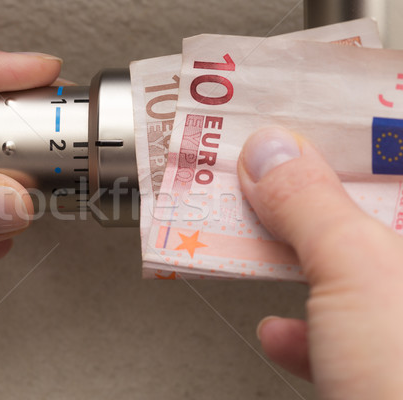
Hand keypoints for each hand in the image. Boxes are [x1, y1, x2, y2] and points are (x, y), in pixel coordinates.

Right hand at [238, 127, 402, 398]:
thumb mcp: (361, 273)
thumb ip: (311, 205)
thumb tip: (269, 153)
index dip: (362, 127)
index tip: (312, 111)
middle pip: (380, 212)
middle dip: (316, 193)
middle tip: (269, 169)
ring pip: (359, 270)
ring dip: (300, 257)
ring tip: (253, 238)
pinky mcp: (394, 369)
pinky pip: (353, 329)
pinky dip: (310, 326)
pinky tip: (281, 332)